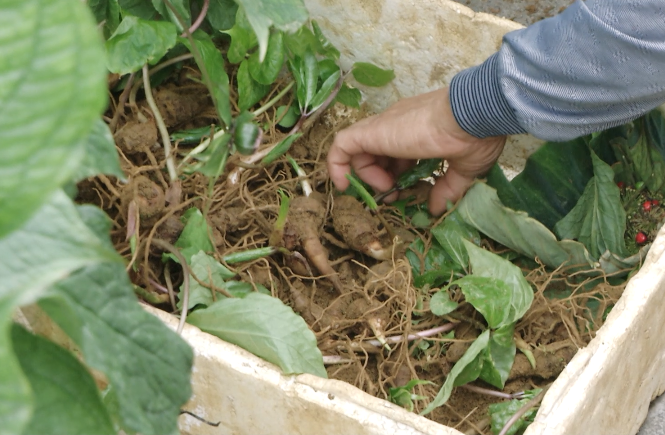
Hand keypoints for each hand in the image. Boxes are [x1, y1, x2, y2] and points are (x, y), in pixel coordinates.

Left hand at [327, 87, 505, 214]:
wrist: (472, 117)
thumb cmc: (474, 137)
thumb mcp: (464, 169)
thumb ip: (447, 188)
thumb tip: (437, 208)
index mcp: (418, 129)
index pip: (396, 151)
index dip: (395, 174)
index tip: (404, 191)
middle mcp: (397, 124)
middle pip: (375, 151)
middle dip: (380, 178)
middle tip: (393, 194)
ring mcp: (384, 126)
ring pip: (358, 149)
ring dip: (367, 176)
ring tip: (386, 190)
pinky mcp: (372, 132)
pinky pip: (342, 146)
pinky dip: (338, 164)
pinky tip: (344, 185)